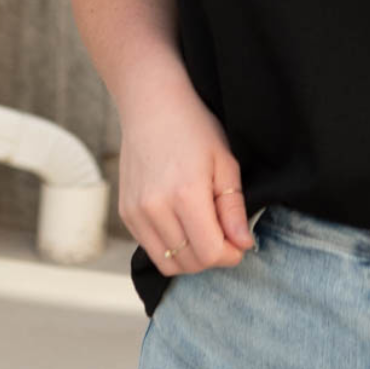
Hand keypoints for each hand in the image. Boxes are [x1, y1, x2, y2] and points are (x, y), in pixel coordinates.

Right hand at [118, 74, 255, 274]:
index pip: (209, 253)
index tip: (239, 242)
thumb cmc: (194, 129)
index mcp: (185, 195)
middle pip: (189, 262)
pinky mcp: (126, 213)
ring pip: (167, 263)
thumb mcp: (225, 163)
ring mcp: (136, 212)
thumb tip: (243, 245)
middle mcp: (155, 208)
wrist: (151, 106)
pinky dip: (171, 247)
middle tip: (225, 236)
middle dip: (213, 257)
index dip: (230, 255)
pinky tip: (184, 224)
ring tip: (205, 232)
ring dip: (192, 257)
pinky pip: (151, 248)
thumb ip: (234, 208)